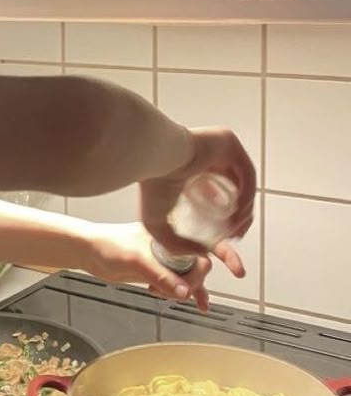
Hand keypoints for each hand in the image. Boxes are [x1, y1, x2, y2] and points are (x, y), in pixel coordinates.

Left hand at [81, 222, 244, 311]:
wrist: (90, 252)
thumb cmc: (109, 246)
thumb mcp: (135, 260)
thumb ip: (161, 276)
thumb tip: (185, 292)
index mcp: (172, 231)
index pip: (206, 240)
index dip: (226, 253)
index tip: (238, 271)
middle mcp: (174, 243)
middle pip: (201, 264)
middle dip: (195, 280)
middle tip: (176, 290)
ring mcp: (168, 258)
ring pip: (192, 276)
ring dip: (189, 290)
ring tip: (177, 297)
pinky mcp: (161, 271)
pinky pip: (182, 284)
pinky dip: (191, 295)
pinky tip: (199, 307)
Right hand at [140, 127, 255, 254]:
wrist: (152, 159)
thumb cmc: (150, 185)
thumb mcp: (157, 225)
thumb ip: (175, 245)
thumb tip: (202, 253)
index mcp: (193, 169)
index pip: (219, 194)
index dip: (227, 218)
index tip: (226, 238)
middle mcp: (209, 156)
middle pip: (235, 190)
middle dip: (239, 217)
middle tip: (234, 237)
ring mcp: (220, 146)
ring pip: (243, 182)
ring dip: (244, 209)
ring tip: (234, 230)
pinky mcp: (228, 142)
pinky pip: (246, 172)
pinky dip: (247, 195)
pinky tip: (237, 214)